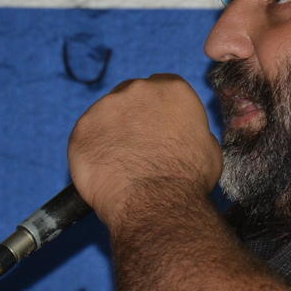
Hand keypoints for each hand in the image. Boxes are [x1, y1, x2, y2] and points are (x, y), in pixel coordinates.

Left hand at [67, 74, 221, 224]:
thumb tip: (182, 135)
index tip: (157, 128)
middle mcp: (138, 89)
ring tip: (121, 163)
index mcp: (172, 89)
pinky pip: (86, 136)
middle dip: (133, 117)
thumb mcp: (208, 146)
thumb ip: (190, 130)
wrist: (157, 203)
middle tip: (138, 146)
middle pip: (131, 96)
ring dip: (111, 133)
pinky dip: (92, 150)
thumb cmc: (188, 178)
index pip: (162, 88)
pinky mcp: (82, 129)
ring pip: (106, 115)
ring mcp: (106, 107)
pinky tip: (104, 170)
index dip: (158, 110)